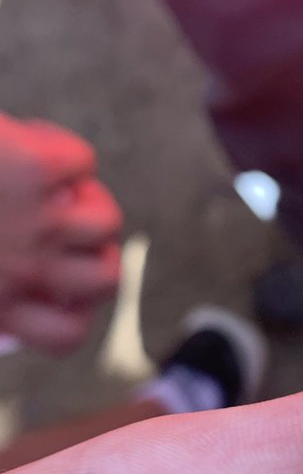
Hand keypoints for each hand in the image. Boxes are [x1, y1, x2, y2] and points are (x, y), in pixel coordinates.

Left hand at [0, 114, 121, 352]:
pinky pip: (80, 158)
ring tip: (55, 185)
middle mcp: (26, 270)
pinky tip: (30, 140)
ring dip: (86, 201)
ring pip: (105, 222)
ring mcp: (37, 220)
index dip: (73, 309)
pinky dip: (62, 149)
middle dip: (93, 253)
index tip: (56, 286)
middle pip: (105, 280)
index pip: (66, 333)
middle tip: (66, 231)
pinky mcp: (36, 167)